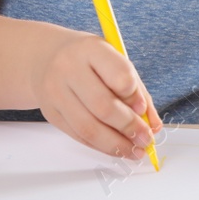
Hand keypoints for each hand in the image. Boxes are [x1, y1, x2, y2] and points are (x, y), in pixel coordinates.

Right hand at [33, 31, 161, 160]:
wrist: (45, 56)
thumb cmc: (87, 60)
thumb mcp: (114, 61)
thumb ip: (136, 90)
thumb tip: (153, 125)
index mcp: (90, 49)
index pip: (119, 76)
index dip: (135, 97)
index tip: (143, 110)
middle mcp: (68, 68)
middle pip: (103, 106)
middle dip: (129, 127)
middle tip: (146, 138)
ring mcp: (55, 91)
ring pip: (89, 128)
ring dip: (116, 144)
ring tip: (134, 150)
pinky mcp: (50, 113)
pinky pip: (78, 136)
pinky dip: (101, 147)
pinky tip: (115, 148)